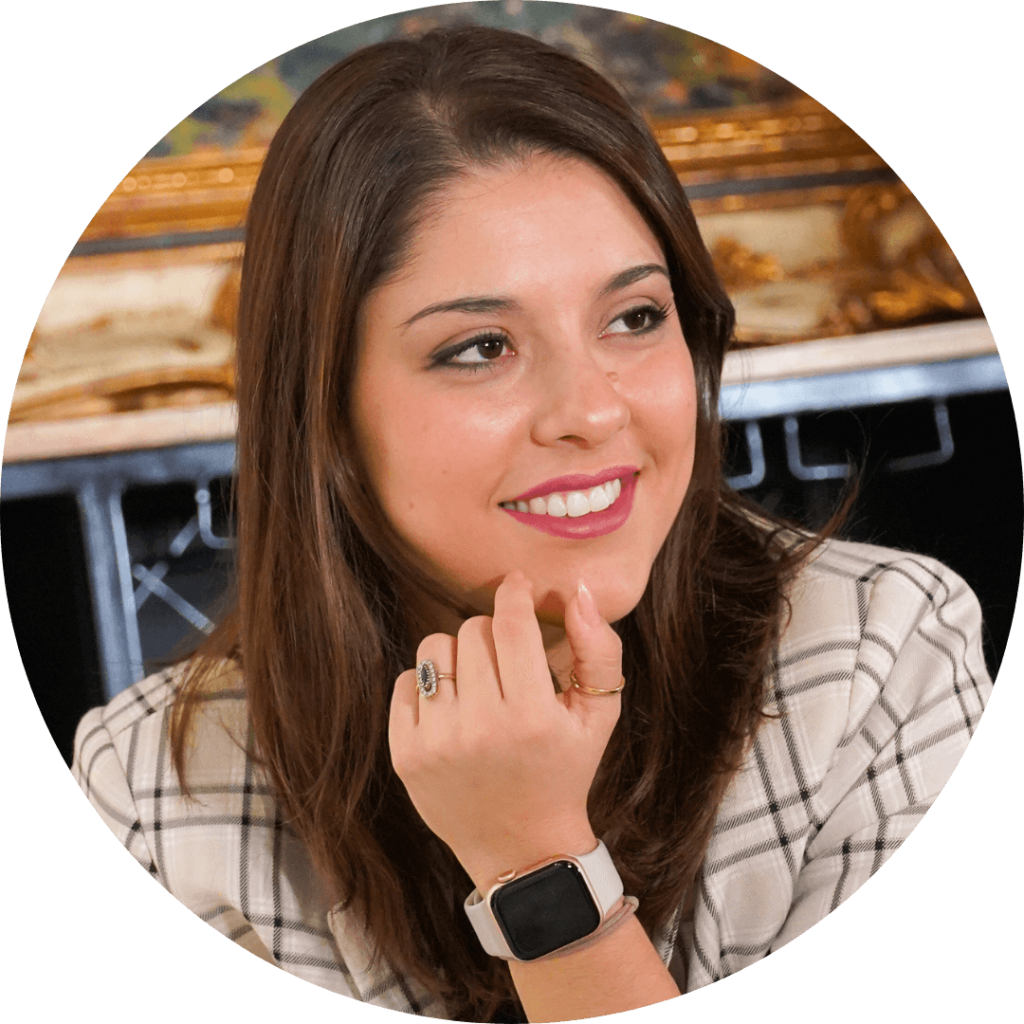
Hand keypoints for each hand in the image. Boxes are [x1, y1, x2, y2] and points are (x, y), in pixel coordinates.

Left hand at [388, 569, 622, 891]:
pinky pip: (405, 682)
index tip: (516, 585)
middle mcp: (482, 729)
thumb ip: (598, 650)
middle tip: (507, 659)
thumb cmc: (565, 771)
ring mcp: (438, 744)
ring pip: (434, 649)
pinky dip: (427, 684)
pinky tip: (453, 707)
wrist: (521, 849)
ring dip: (457, 654)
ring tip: (478, 680)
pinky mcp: (406, 756)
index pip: (512, 625)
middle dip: (493, 634)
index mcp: (532, 717)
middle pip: (472, 631)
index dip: (514, 593)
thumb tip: (578, 592)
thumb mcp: (599, 716)